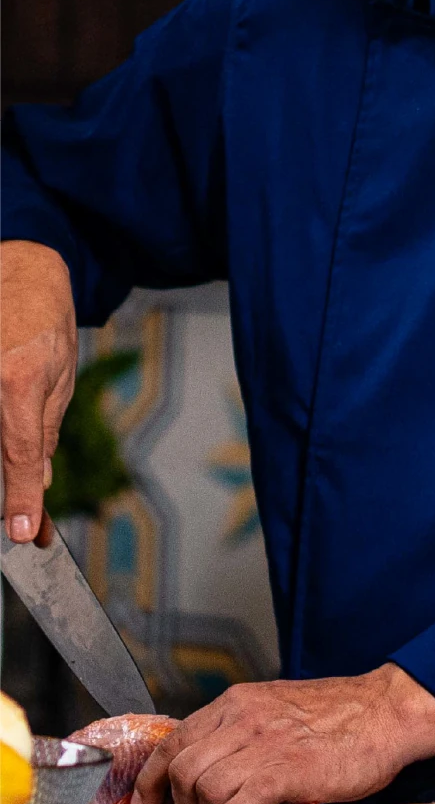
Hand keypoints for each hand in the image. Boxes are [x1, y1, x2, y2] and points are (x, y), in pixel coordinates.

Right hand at [1, 241, 76, 542]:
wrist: (15, 271)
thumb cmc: (43, 320)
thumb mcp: (60, 376)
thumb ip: (43, 432)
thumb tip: (40, 481)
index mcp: (18, 380)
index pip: (18, 452)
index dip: (21, 497)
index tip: (25, 532)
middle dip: (9, 490)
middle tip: (27, 522)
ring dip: (2, 469)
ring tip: (20, 497)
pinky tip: (11, 449)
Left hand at [131, 664, 434, 803]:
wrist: (388, 712)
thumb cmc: (344, 715)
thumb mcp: (282, 708)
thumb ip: (247, 731)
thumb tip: (220, 767)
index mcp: (241, 703)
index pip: (177, 739)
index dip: (154, 776)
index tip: (146, 801)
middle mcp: (244, 719)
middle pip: (183, 766)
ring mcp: (264, 744)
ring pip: (203, 785)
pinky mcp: (286, 770)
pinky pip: (237, 802)